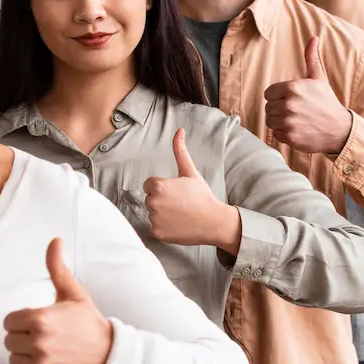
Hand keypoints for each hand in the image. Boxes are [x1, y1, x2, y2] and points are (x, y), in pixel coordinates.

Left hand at [3, 238, 112, 363]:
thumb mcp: (74, 294)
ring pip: (14, 360)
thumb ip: (57, 268)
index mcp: (40, 319)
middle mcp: (37, 344)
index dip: (22, 321)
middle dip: (24, 338)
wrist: (110, 357)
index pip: (9, 322)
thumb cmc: (89, 323)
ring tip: (48, 352)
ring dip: (26, 357)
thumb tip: (54, 240)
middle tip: (46, 338)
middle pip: (10, 341)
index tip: (39, 323)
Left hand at [143, 129, 241, 253]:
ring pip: (153, 213)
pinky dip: (165, 227)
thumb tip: (179, 130)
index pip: (150, 184)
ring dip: (163, 214)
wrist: (214, 222)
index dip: (163, 187)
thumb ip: (180, 151)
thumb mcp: (190, 172)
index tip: (177, 192)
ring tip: (181, 214)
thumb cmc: (202, 196)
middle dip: (162, 200)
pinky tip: (178, 224)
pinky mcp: (157, 233)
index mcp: (158, 186)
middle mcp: (153, 202)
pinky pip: (155, 227)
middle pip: (150, 199)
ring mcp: (154, 219)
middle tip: (180, 203)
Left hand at [263, 36, 352, 154]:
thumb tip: (313, 37)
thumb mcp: (319, 79)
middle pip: (268, 107)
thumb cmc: (327, 102)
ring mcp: (288, 122)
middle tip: (294, 110)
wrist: (339, 129)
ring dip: (279, 121)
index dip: (278, 96)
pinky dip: (284, 134)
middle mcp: (288, 104)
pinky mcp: (289, 137)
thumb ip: (311, 58)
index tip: (290, 99)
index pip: (268, 93)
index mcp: (293, 88)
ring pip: (270, 121)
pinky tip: (297, 129)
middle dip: (278, 109)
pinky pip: (276, 134)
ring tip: (295, 120)